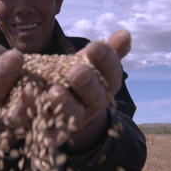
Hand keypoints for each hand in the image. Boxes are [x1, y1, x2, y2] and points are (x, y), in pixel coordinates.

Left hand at [47, 30, 131, 147]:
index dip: (105, 59)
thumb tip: (123, 35)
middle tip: (76, 72)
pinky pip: (55, 134)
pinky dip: (51, 135)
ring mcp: (76, 118)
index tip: (94, 46)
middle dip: (86, 82)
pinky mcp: (58, 131)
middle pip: (94, 94)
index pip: (110, 70)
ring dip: (64, 104)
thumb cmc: (81, 75)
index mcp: (106, 83)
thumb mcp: (91, 61)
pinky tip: (46, 135)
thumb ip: (106, 51)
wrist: (70, 105)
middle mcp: (94, 103)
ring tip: (53, 92)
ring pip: (73, 113)